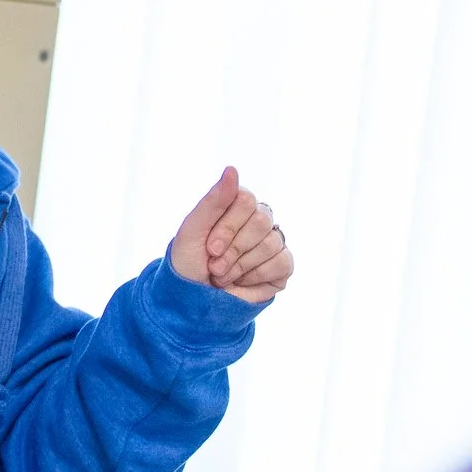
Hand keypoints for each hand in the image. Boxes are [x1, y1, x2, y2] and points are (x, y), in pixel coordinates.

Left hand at [169, 167, 293, 304]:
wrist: (192, 302)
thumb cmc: (188, 264)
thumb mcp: (192, 231)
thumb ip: (212, 201)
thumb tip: (232, 169)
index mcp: (235, 206)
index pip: (246, 200)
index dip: (227, 227)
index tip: (210, 248)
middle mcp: (257, 220)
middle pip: (261, 221)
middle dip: (234, 249)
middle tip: (215, 267)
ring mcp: (272, 242)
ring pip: (271, 243)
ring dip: (241, 266)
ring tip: (224, 276)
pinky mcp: (282, 266)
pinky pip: (282, 262)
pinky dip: (257, 276)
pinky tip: (242, 282)